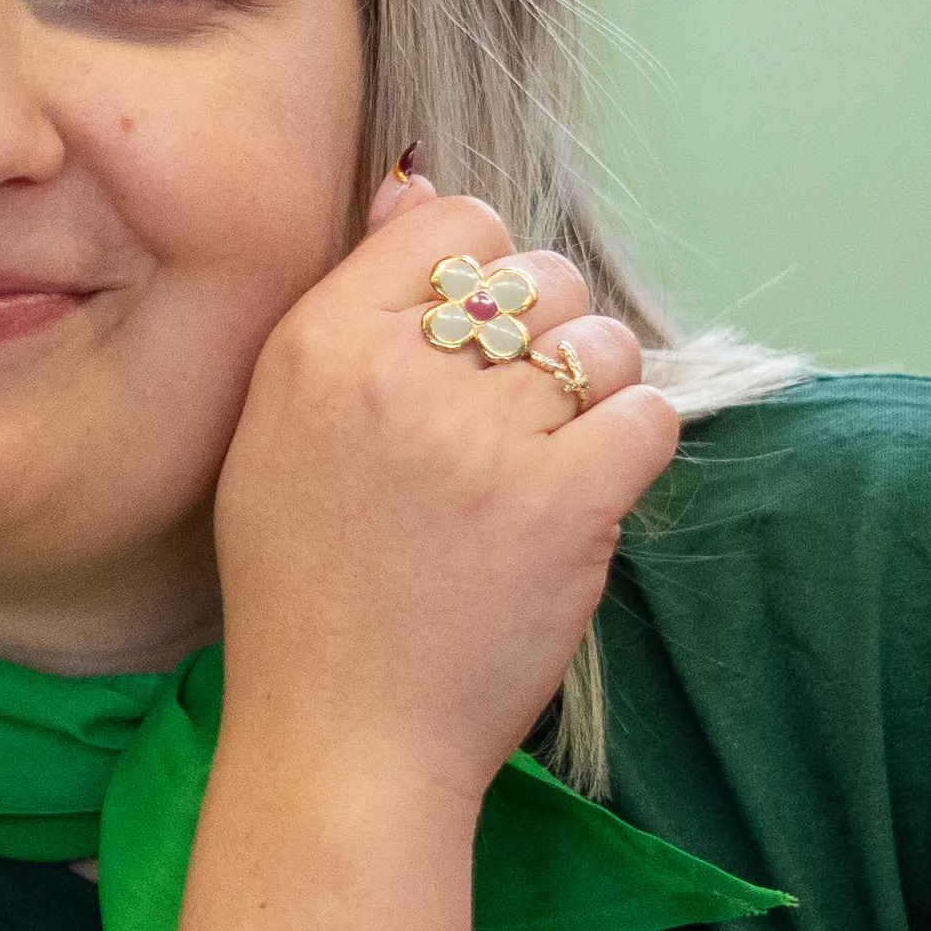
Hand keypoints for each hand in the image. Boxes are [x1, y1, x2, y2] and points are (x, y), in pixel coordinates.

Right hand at [205, 178, 676, 803]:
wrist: (343, 736)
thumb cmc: (307, 590)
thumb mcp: (281, 431)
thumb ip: (351, 310)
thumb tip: (420, 194)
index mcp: (319, 345)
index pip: (456, 223)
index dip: (483, 276)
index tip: (470, 346)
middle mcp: (400, 374)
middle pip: (540, 277)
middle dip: (545, 336)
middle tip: (512, 420)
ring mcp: (486, 438)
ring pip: (601, 345)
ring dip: (594, 395)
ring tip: (547, 461)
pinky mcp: (566, 501)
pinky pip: (649, 416)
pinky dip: (633, 450)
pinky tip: (586, 494)